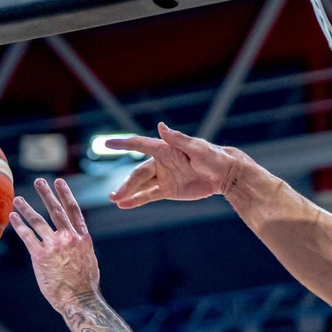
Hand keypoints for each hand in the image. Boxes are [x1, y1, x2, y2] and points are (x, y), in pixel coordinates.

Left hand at [7, 178, 101, 310]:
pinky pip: (27, 236)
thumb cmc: (85, 286)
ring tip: (18, 199)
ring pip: (38, 221)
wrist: (79, 300)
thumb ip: (81, 249)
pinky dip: (19, 225)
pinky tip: (13, 218)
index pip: (73, 211)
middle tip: (39, 181)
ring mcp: (54, 246)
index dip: (66, 195)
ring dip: (27, 208)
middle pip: (56, 210)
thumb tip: (78, 244)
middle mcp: (69, 238)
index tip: (59, 182)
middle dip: (47, 194)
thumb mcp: (89, 262)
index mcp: (82, 239)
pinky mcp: (40, 256)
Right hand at [106, 123, 242, 208]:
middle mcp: (160, 162)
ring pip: (141, 185)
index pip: (140, 145)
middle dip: (126, 184)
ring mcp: (163, 177)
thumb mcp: (197, 148)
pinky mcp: (168, 190)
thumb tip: (161, 126)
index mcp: (164, 149)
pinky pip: (149, 195)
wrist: (224, 175)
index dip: (123, 144)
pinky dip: (137, 200)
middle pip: (138, 173)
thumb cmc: (212, 157)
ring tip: (115, 200)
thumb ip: (178, 139)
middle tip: (114, 195)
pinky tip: (124, 205)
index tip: (107, 143)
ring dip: (128, 192)